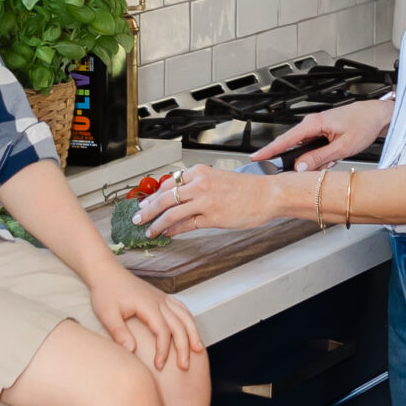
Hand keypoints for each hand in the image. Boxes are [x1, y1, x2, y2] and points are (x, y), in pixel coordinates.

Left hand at [87, 262, 201, 370]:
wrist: (106, 272)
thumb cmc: (106, 292)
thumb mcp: (107, 314)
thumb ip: (119, 333)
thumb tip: (132, 351)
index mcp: (147, 305)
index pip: (163, 331)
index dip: (163, 350)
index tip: (159, 365)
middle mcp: (159, 301)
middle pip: (179, 325)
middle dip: (184, 347)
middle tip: (184, 366)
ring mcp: (162, 298)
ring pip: (185, 316)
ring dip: (193, 333)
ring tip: (198, 350)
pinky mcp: (161, 297)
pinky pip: (181, 309)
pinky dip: (189, 321)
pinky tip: (191, 331)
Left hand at [136, 163, 289, 236]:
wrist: (268, 194)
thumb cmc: (247, 189)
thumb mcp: (217, 179)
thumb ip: (197, 186)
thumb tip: (177, 197)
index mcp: (200, 172)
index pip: (168, 183)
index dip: (153, 195)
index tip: (145, 203)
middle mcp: (199, 184)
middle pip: (164, 197)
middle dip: (147, 209)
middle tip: (137, 217)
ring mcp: (204, 201)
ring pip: (171, 212)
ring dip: (156, 223)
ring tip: (148, 230)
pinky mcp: (211, 217)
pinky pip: (186, 224)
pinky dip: (173, 230)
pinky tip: (167, 233)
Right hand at [253, 100, 389, 167]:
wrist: (377, 115)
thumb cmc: (364, 124)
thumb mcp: (342, 147)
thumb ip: (319, 158)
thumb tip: (299, 167)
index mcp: (314, 123)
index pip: (285, 139)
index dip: (269, 150)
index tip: (256, 158)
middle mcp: (312, 123)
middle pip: (290, 144)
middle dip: (286, 158)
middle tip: (280, 169)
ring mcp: (316, 126)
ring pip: (302, 147)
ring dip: (308, 159)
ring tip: (322, 163)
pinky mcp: (322, 130)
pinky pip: (311, 145)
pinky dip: (316, 155)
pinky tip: (328, 159)